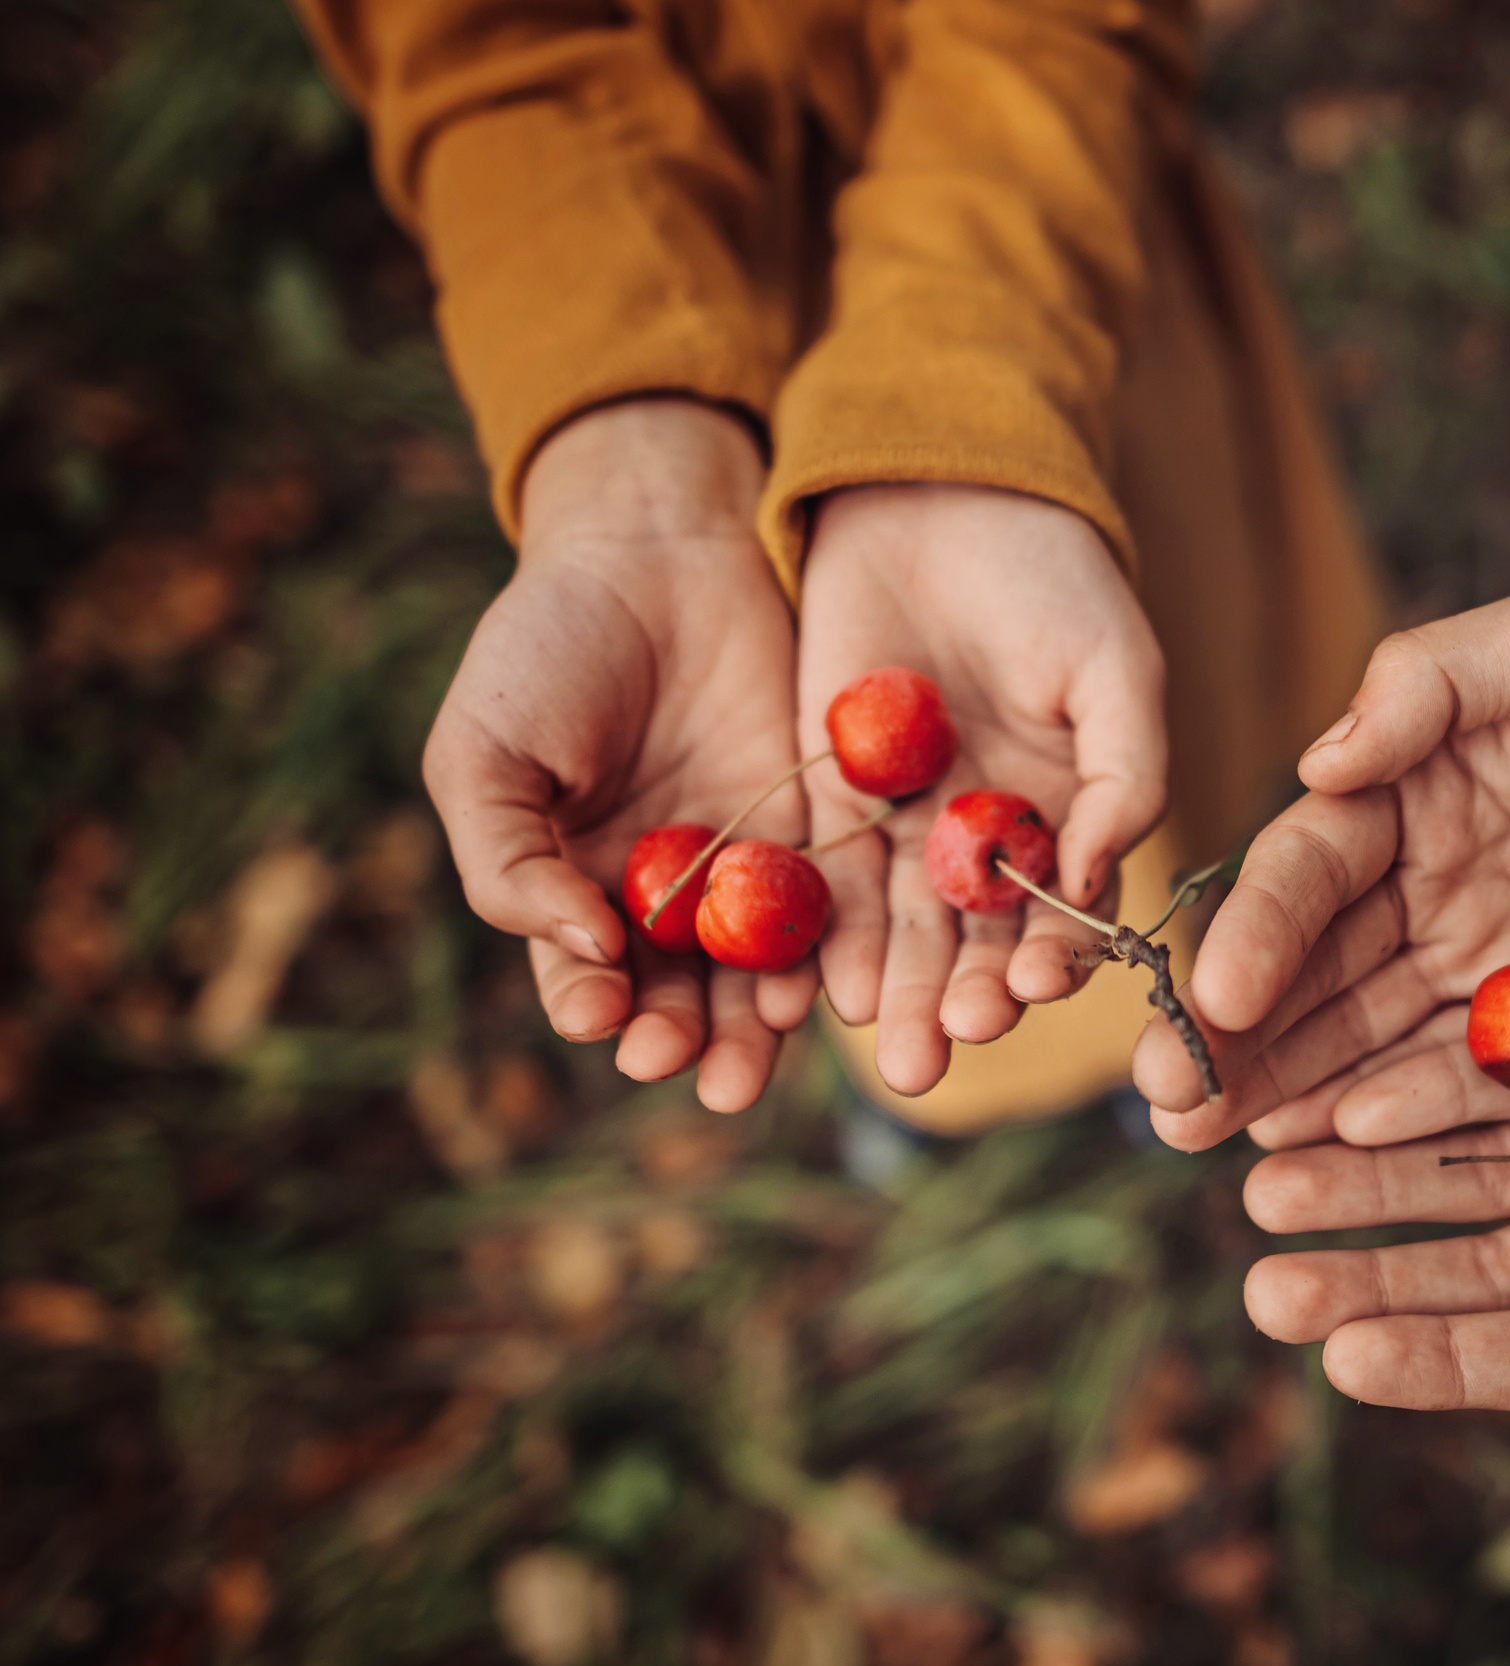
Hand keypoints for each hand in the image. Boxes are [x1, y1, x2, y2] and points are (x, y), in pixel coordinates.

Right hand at [422, 398, 812, 1111]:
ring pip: (754, 970)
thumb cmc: (547, 646)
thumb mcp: (487, 749)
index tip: (606, 1019)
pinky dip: (825, 952)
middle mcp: (663, 894)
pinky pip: (826, 907)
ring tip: (757, 1060)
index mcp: (573, 885)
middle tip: (701, 1078)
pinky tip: (824, 987)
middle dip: (687, 1041)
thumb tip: (581, 952)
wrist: (655, 548)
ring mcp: (746, 865)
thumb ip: (509, 859)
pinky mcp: (819, 827)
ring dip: (756, 1025)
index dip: (594, 1006)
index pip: (584, 976)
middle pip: (678, 996)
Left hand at [795, 484, 1166, 1094]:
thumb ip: (1128, 778)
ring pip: (901, 931)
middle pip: (976, 944)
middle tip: (945, 1050)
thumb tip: (1099, 882)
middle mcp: (991, 842)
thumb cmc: (1053, 578)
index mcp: (1072, 818)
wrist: (941, 493)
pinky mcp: (830, 797)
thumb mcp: (1117, 670)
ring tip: (895, 1051)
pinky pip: (827, 880)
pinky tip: (827, 986)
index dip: (1053, 958)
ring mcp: (908, 824)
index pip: (1065, 915)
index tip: (1034, 987)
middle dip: (963, 1002)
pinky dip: (827, 935)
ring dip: (898, 994)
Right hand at [1138, 581, 1509, 1148]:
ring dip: (1289, 1091)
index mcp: (1406, 781)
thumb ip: (1434, 683)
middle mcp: (1424, 876)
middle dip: (1236, 1037)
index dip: (1257, 933)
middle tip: (1168, 1109)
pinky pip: (1464, 1077)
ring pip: (1365, 1033)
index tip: (1215, 1003)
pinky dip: (1398, 1120)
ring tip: (1216, 1152)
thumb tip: (1318, 762)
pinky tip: (1333, 1161)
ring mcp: (1483, 954)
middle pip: (1310, 966)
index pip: (1309, 866)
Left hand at [1233, 864, 1509, 1511]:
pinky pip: (1509, 1055)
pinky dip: (1428, 1070)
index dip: (1451, 1358)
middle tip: (1263, 1283)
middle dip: (1379, 1274)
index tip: (1345, 1356)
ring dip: (1377, 1175)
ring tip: (1266, 1175)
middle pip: (1489, 1265)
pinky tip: (1342, 1072)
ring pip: (1476, 1163)